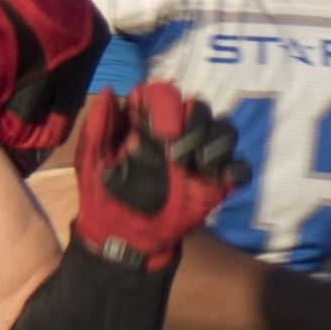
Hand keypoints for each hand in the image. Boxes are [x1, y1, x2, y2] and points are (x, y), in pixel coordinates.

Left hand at [62, 82, 241, 272]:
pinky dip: (235, 168)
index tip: (162, 132)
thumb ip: (97, 127)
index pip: (164, 92)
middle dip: (192, 124)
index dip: (166, 103)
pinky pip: (240, 165)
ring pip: (224, 127)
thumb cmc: (104, 198)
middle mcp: (176, 134)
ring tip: (196, 167)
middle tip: (176, 157)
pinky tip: (215, 180)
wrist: (125, 239)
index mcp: (146, 124)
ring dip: (215, 142)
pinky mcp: (216, 181)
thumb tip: (108, 90)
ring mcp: (198, 156)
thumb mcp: (91, 163)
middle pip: (198, 105)